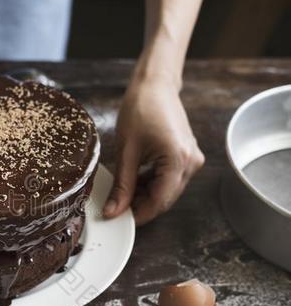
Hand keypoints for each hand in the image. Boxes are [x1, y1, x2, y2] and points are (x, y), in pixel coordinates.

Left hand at [103, 77, 203, 224]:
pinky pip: (170, 178)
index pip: (159, 201)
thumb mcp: (126, 151)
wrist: (154, 85)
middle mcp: (192, 162)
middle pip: (165, 198)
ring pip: (167, 190)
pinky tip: (135, 181)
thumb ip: (122, 185)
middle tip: (116, 207)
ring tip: (122, 192)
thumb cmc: (140, 109)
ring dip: (145, 195)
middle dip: (140, 205)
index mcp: (178, 159)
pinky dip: (152, 183)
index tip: (118, 220)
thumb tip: (113, 211)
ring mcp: (192, 159)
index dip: (138, 214)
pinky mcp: (187, 155)